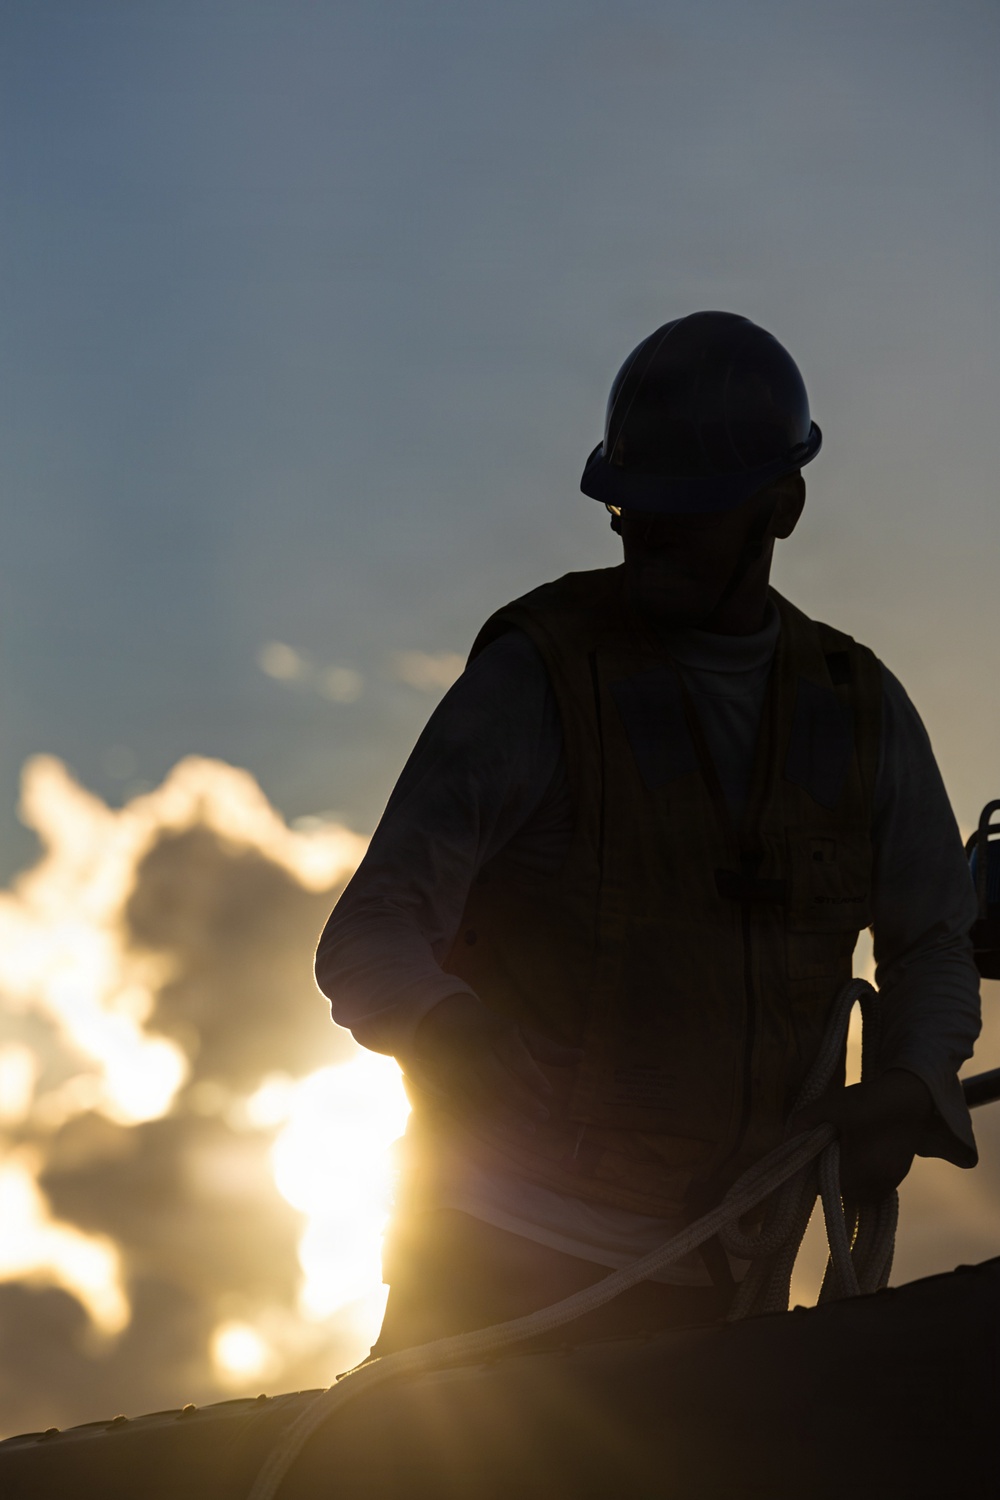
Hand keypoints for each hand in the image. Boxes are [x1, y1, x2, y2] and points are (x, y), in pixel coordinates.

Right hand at [407, 993, 581, 1134]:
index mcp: (495, 1035)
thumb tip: (582, 1056)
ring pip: (479, 1097)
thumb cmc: (490, 1030)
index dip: (531, 1075)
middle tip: (542, 1117)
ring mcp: (456, 1069)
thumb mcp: (518, 1032)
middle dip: (518, 1100)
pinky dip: (479, 1125)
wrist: (439, 1020)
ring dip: (501, 1117)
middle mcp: (475, 1052)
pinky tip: (498, 1139)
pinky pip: (461, 1108)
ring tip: (526, 1131)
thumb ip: (548, 1049)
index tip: (548, 1092)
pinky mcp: (443, 1086)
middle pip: (496, 1079)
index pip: (514, 1056)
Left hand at [789, 1069, 932, 1203]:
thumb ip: (803, 1123)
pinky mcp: (897, 1178)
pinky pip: (868, 1185)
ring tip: (845, 1144)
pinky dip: (859, 1173)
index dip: (809, 1167)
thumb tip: (784, 1140)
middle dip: (826, 1170)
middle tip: (828, 1142)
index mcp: (861, 1173)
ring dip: (843, 1173)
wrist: (912, 1095)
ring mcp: (890, 1185)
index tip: (809, 1148)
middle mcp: (878, 1187)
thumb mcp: (830, 1106)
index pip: (820, 1185)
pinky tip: (859, 1149)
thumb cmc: (869, 1100)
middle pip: (836, 1189)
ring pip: (852, 1189)